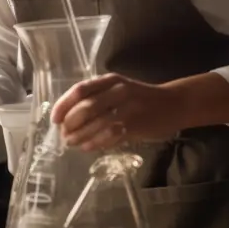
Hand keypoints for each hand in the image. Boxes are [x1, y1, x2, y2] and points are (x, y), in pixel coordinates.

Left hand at [51, 71, 228, 150]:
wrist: (174, 104)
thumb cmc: (141, 97)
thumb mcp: (119, 88)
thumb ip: (97, 97)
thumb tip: (68, 116)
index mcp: (110, 80)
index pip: (80, 90)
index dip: (63, 105)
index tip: (54, 118)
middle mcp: (118, 91)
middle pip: (85, 108)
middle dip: (70, 124)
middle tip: (64, 135)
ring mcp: (127, 108)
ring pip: (95, 124)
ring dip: (79, 136)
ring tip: (72, 144)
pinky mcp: (135, 125)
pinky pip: (109, 136)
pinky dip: (94, 143)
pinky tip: (87, 148)